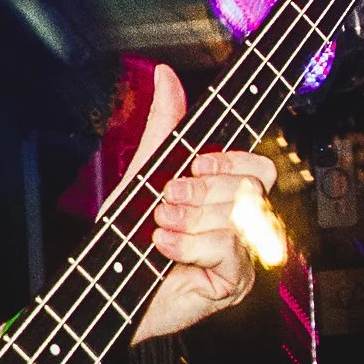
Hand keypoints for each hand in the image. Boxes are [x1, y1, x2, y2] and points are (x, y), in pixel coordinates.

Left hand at [126, 62, 278, 342]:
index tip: (196, 165)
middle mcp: (239, 225)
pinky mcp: (233, 282)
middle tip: (167, 201)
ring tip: (159, 227)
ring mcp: (240, 255)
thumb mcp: (142, 175)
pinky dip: (188, 244)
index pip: (257, 166)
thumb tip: (167, 76)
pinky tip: (165, 248)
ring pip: (239, 216)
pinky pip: (227, 248)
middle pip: (252, 187)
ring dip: (189, 218)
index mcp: (223, 196)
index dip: (230, 160)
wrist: (106, 287)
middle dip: (202, 190)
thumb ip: (163, 127)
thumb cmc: (127, 240)